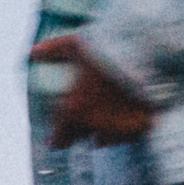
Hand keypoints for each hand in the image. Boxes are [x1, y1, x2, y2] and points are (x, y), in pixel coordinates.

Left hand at [30, 36, 155, 147]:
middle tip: (88, 114)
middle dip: (83, 129)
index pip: (60, 139)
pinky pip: (130, 135)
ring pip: (107, 138)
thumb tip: (33, 52)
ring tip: (110, 111)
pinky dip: (129, 127)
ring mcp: (120, 129)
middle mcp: (96, 125)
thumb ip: (54, 50)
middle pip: (84, 138)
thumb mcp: (78, 44)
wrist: (150, 48)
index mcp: (75, 110)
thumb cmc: (111, 46)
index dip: (57, 139)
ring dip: (105, 130)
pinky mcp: (143, 127)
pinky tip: (130, 113)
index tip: (56, 140)